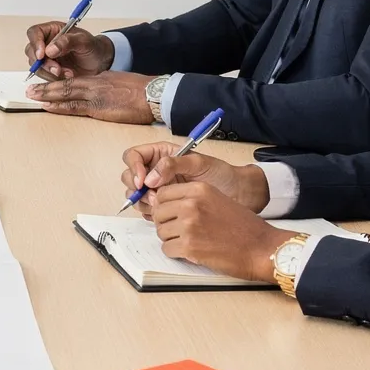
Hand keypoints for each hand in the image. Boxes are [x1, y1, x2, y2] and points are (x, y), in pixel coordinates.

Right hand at [24, 22, 113, 79]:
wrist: (100, 62)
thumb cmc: (93, 47)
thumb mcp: (84, 41)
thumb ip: (67, 42)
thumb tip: (49, 49)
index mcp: (52, 30)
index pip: (34, 33)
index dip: (35, 43)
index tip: (42, 55)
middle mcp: (46, 43)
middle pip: (31, 51)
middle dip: (43, 63)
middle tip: (57, 69)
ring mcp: (46, 57)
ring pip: (36, 66)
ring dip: (50, 72)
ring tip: (69, 73)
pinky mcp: (48, 70)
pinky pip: (43, 76)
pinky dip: (54, 79)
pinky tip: (67, 76)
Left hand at [25, 70, 154, 122]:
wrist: (154, 94)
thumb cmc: (142, 91)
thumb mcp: (121, 83)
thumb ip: (106, 87)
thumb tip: (99, 94)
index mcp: (100, 78)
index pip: (74, 81)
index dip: (57, 83)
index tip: (45, 86)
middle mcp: (94, 84)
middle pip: (65, 85)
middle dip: (46, 87)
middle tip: (30, 90)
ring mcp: (95, 95)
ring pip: (66, 93)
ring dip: (47, 95)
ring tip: (33, 96)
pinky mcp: (99, 108)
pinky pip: (74, 106)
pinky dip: (59, 105)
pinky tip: (49, 106)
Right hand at [120, 142, 268, 213]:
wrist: (239, 195)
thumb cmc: (223, 175)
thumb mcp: (199, 164)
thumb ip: (172, 165)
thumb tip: (149, 178)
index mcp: (162, 154)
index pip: (133, 156)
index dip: (133, 168)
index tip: (142, 182)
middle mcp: (157, 171)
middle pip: (129, 176)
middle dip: (136, 188)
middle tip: (153, 198)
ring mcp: (159, 189)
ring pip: (136, 195)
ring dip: (143, 202)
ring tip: (161, 207)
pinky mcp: (164, 206)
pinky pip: (146, 210)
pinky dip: (150, 213)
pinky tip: (165, 214)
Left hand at [143, 182, 286, 282]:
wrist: (262, 248)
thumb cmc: (245, 227)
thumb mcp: (218, 200)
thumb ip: (193, 198)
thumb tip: (165, 204)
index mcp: (199, 189)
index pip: (162, 194)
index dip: (164, 206)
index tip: (170, 214)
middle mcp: (192, 204)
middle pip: (158, 213)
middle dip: (166, 223)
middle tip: (180, 231)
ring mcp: (189, 226)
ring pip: (161, 232)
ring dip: (171, 239)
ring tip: (190, 241)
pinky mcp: (189, 247)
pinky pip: (167, 249)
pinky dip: (176, 253)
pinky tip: (191, 252)